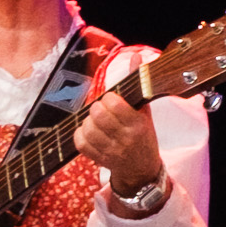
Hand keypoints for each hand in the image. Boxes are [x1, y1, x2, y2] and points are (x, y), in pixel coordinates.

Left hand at [75, 85, 165, 203]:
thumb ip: (139, 83)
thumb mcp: (145, 111)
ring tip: (96, 121)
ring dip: (88, 121)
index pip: (114, 104)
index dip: (108, 98)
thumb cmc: (143, 136)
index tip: (112, 100)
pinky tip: (89, 132)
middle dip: (96, 108)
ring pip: (88, 129)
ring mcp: (111, 151)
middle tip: (101, 109)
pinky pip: (80, 143)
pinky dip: (81, 134)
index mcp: (138, 124)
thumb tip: (135, 56)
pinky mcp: (99, 159)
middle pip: (98, 115)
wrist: (142, 170)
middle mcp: (125, 139)